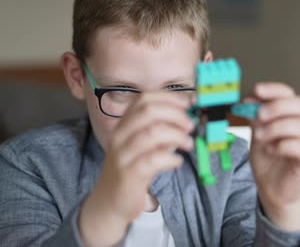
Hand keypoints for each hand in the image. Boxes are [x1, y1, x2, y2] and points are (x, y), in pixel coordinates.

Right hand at [79, 92, 194, 245]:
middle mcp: (120, 135)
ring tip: (188, 144)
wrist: (109, 201)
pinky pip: (153, 160)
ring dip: (177, 135)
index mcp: (124, 124)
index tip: (187, 104)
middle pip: (149, 111)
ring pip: (152, 133)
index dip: (168, 98)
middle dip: (175, 114)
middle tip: (189, 125)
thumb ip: (160, 131)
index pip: (144, 99)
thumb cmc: (131, 169)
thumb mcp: (143, 145)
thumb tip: (185, 119)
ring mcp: (123, 154)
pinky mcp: (129, 174)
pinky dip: (171, 158)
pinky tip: (177, 162)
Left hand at [249, 82, 299, 230]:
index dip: (274, 90)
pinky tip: (271, 149)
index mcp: (292, 115)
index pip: (289, 94)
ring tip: (259, 136)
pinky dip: (283, 145)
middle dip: (277, 107)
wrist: (273, 189)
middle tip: (258, 115)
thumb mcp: (257, 134)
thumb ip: (254, 118)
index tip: (256, 90)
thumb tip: (247, 100)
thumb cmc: (268, 159)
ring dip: (276, 127)